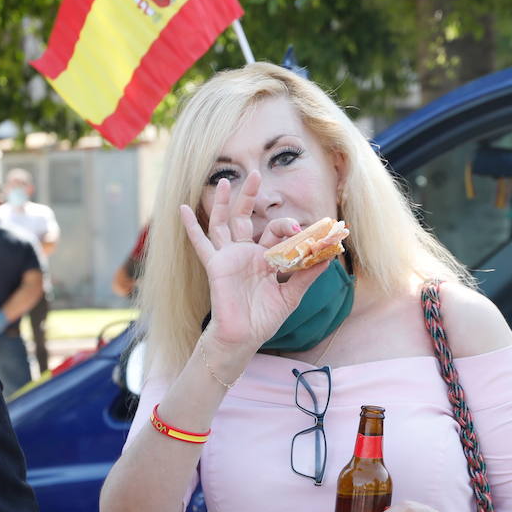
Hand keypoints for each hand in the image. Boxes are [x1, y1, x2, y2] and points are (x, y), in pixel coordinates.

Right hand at [180, 172, 330, 356]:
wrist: (243, 337)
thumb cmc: (265, 318)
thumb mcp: (292, 294)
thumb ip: (308, 274)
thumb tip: (328, 256)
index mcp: (266, 258)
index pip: (277, 232)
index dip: (291, 229)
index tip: (306, 233)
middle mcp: (246, 253)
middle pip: (247, 217)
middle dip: (251, 196)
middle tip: (256, 174)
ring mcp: (229, 257)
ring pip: (224, 222)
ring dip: (222, 202)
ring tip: (223, 180)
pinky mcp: (216, 265)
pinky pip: (201, 242)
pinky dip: (191, 226)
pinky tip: (182, 208)